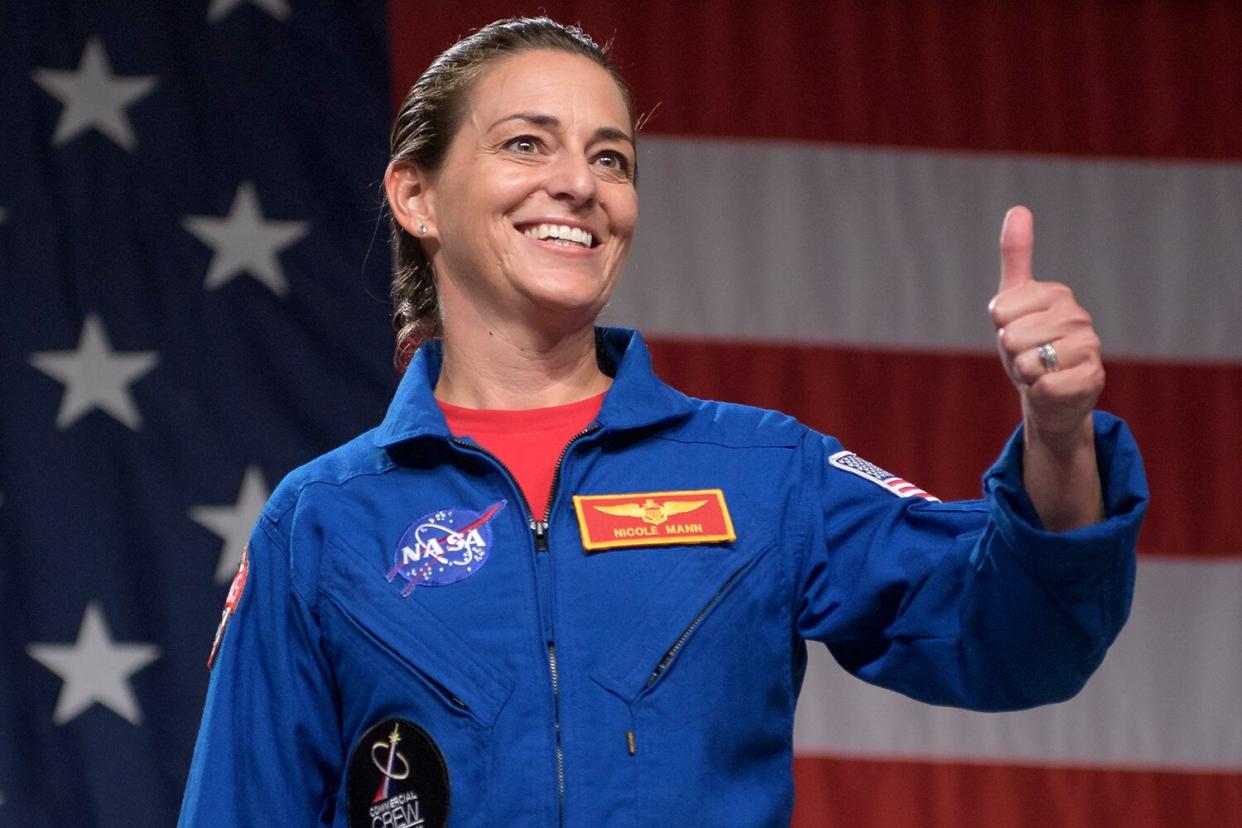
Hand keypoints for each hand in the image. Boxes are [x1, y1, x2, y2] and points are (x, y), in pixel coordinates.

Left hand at [988, 206, 1103, 445]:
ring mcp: (1090, 346)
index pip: (1000, 311)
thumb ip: (1016, 257)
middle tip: (1028, 355)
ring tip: (1040, 370)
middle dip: (1011, 354)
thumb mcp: (1013, 301)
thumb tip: (1019, 208)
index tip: (1016, 329)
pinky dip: (1039, 391)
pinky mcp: (1092, 378)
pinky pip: (1046, 384)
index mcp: (1056, 293)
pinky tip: (1051, 387)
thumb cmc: (1028, 345)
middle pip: (1011, 338)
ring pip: (1028, 362)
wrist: (1050, 393)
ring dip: (1025, 374)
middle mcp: (1077, 316)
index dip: (1000, 328)